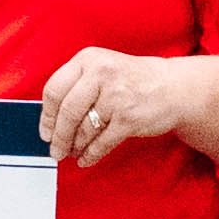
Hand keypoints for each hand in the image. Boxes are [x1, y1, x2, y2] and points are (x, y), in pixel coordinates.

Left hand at [35, 48, 190, 165]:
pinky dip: (91, 154)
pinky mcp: (128, 118)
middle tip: (55, 149)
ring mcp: (116, 96)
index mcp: (88, 59)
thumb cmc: (133, 80)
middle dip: (58, 136)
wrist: (174, 87)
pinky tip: (86, 158)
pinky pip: (101, 142)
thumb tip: (51, 119)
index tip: (45, 131)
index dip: (46, 115)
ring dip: (75, 146)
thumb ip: (77, 85)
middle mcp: (100, 74)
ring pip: (83, 129)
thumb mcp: (102, 68)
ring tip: (72, 152)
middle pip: (67, 112)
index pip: (54, 89)